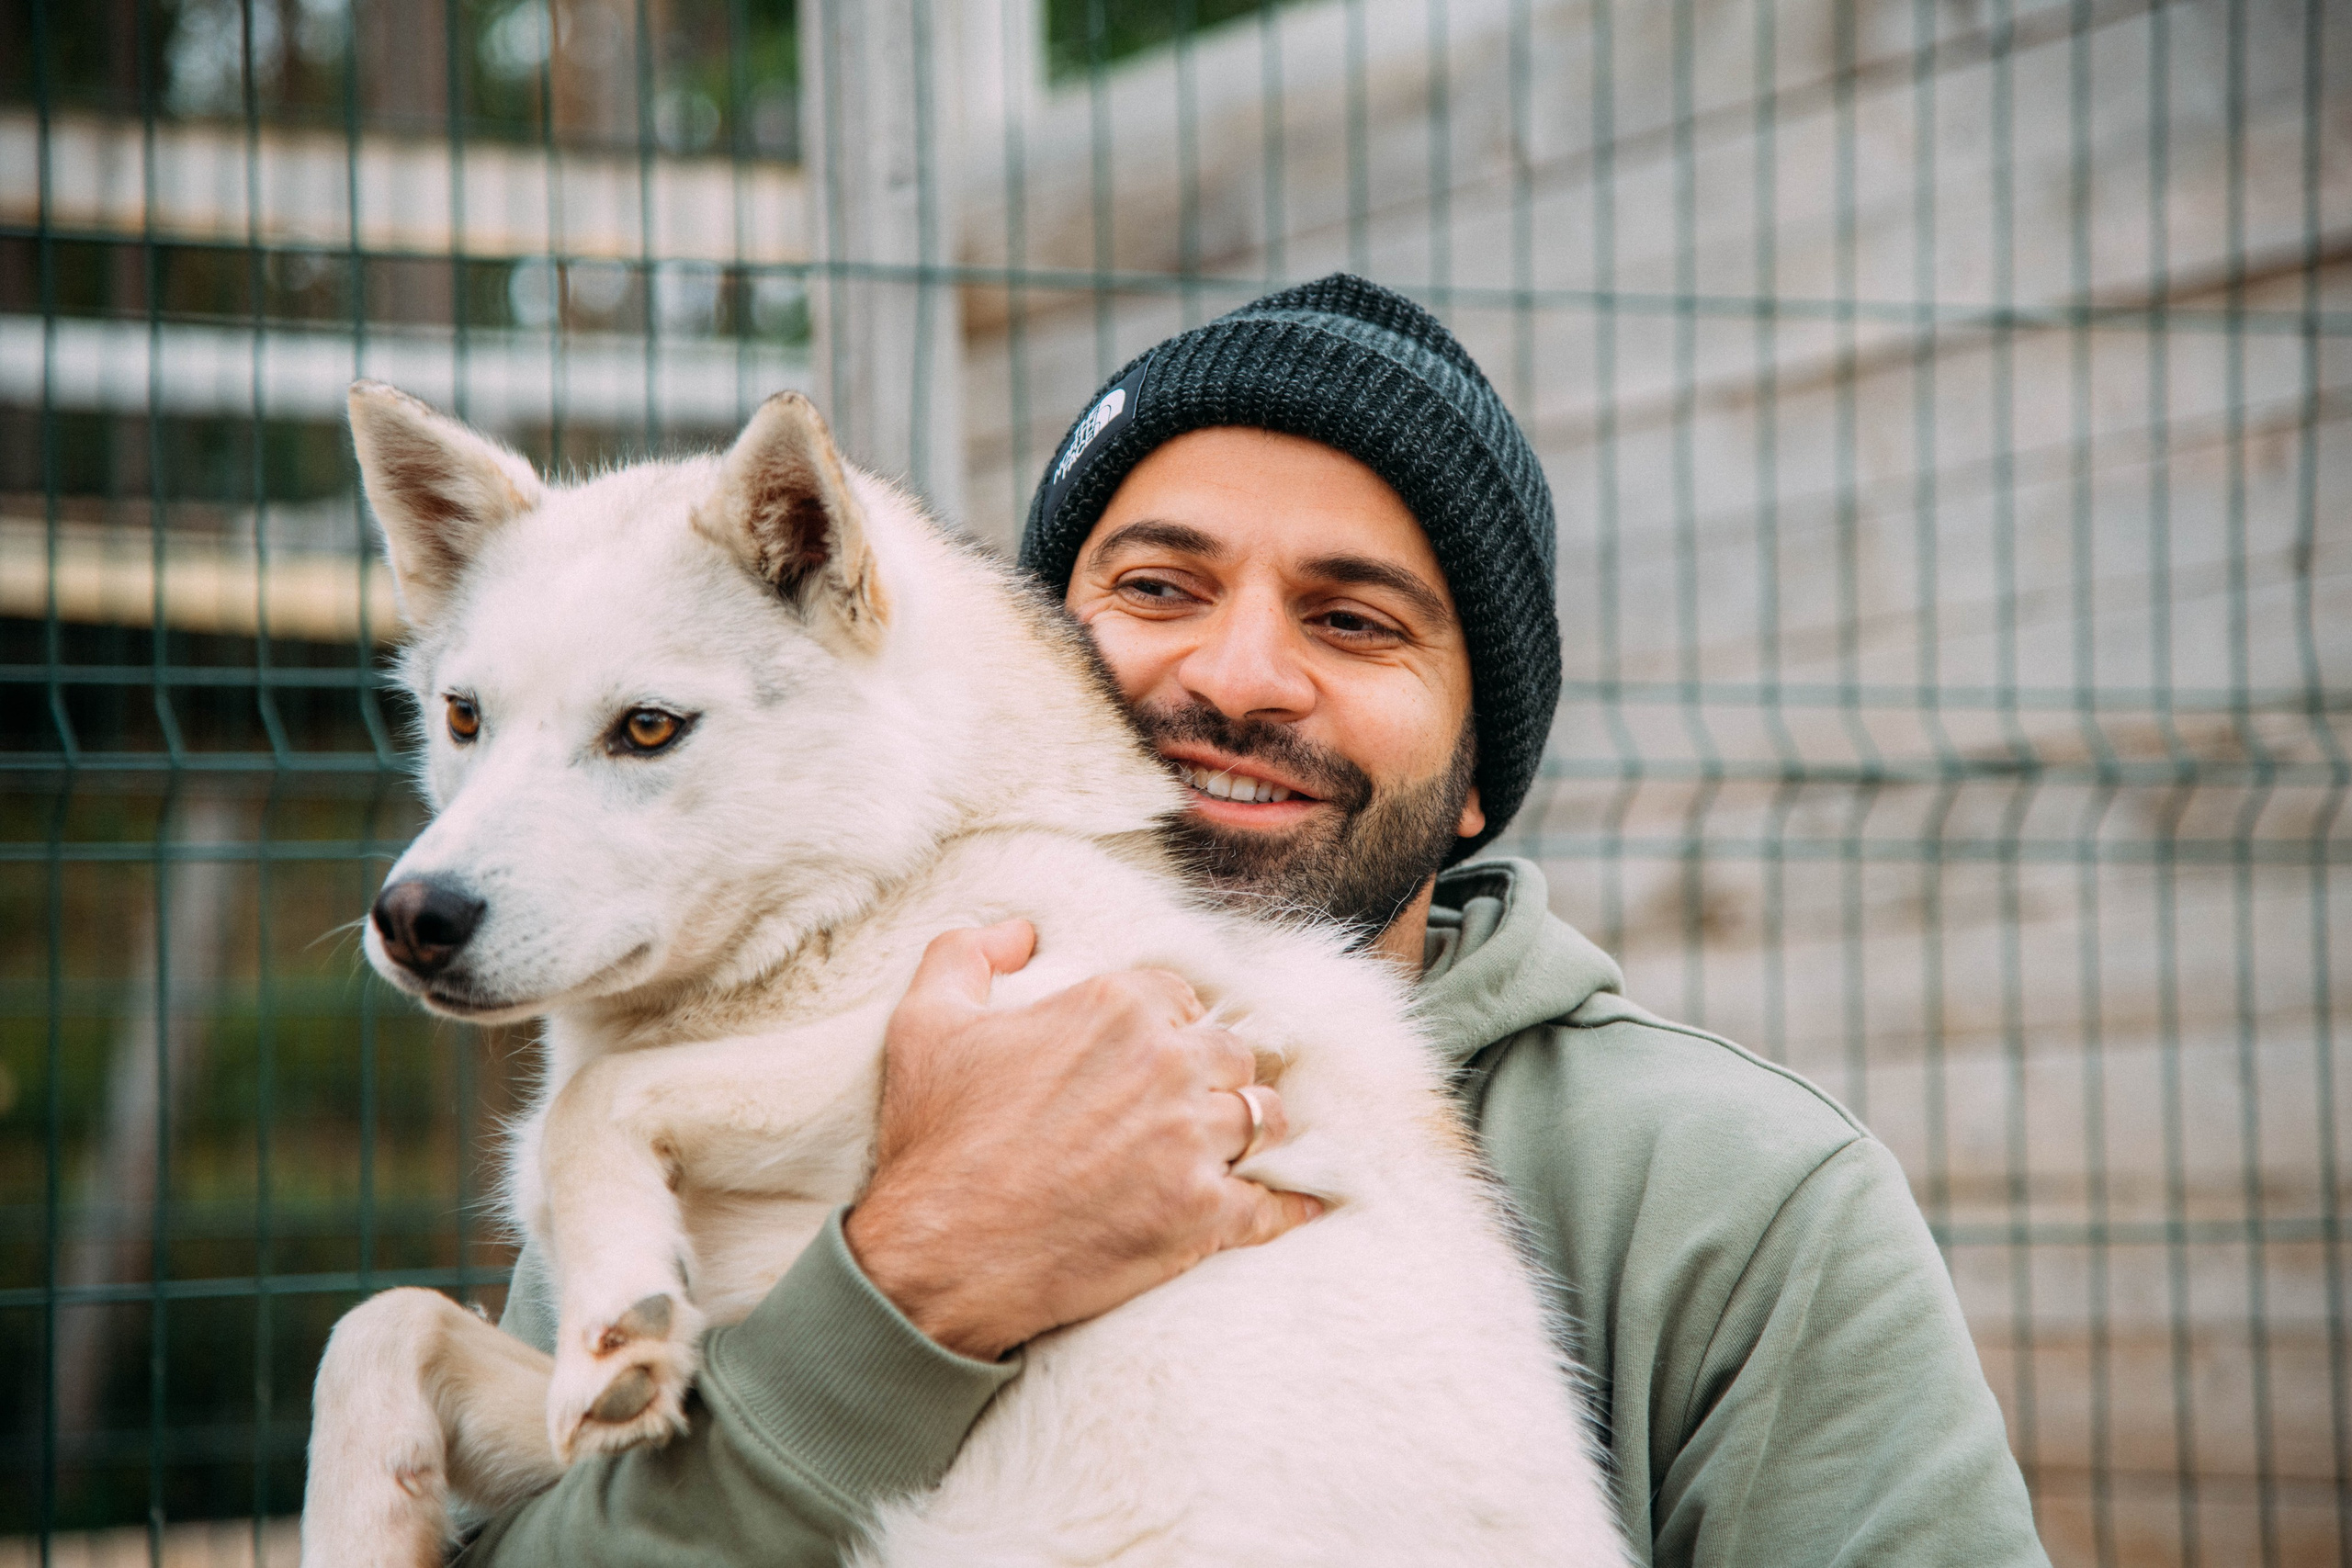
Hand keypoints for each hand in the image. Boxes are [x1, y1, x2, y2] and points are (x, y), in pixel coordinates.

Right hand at [844, 920, 1321, 1360]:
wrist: (938, 1256)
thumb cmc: (935, 1141)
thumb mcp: (925, 1023)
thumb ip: (967, 954)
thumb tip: (1019, 933)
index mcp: (1117, 1008)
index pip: (1182, 997)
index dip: (1170, 1024)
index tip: (1157, 1052)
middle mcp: (1167, 1064)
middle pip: (1231, 1054)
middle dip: (1215, 1075)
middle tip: (1193, 1103)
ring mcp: (1191, 1142)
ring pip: (1264, 1118)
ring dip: (1252, 1128)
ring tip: (1238, 1144)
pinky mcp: (1204, 1216)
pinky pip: (1272, 1205)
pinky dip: (1288, 1207)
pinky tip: (1300, 1206)